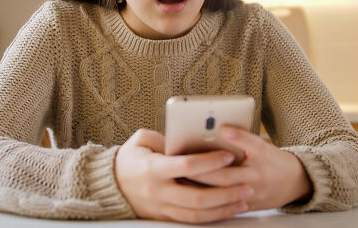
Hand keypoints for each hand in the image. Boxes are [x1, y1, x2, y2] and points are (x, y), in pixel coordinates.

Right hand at [114, 129, 253, 222]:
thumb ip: (165, 138)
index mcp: (153, 169)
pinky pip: (192, 221)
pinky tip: (228, 210)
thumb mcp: (142, 140)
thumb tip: (190, 139)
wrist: (110, 185)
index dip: (209, 162)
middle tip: (246, 185)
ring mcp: (162, 207)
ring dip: (224, 208)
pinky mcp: (165, 217)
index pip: (186, 166)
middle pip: (198, 197)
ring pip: (198, 214)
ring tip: (244, 200)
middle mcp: (158, 191)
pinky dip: (213, 216)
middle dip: (226, 192)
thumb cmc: (129, 159)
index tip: (228, 155)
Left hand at [187, 125, 312, 210]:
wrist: (294, 183)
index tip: (222, 129)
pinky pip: (225, 206)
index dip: (236, 136)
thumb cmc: (272, 160)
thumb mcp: (262, 145)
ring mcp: (252, 194)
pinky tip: (192, 193)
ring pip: (223, 193)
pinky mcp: (247, 206)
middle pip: (227, 175)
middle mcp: (257, 176)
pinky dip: (208, 200)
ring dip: (201, 186)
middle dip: (204, 170)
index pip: (249, 145)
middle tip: (184, 163)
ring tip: (182, 178)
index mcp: (262, 156)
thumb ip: (242, 138)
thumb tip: (222, 129)